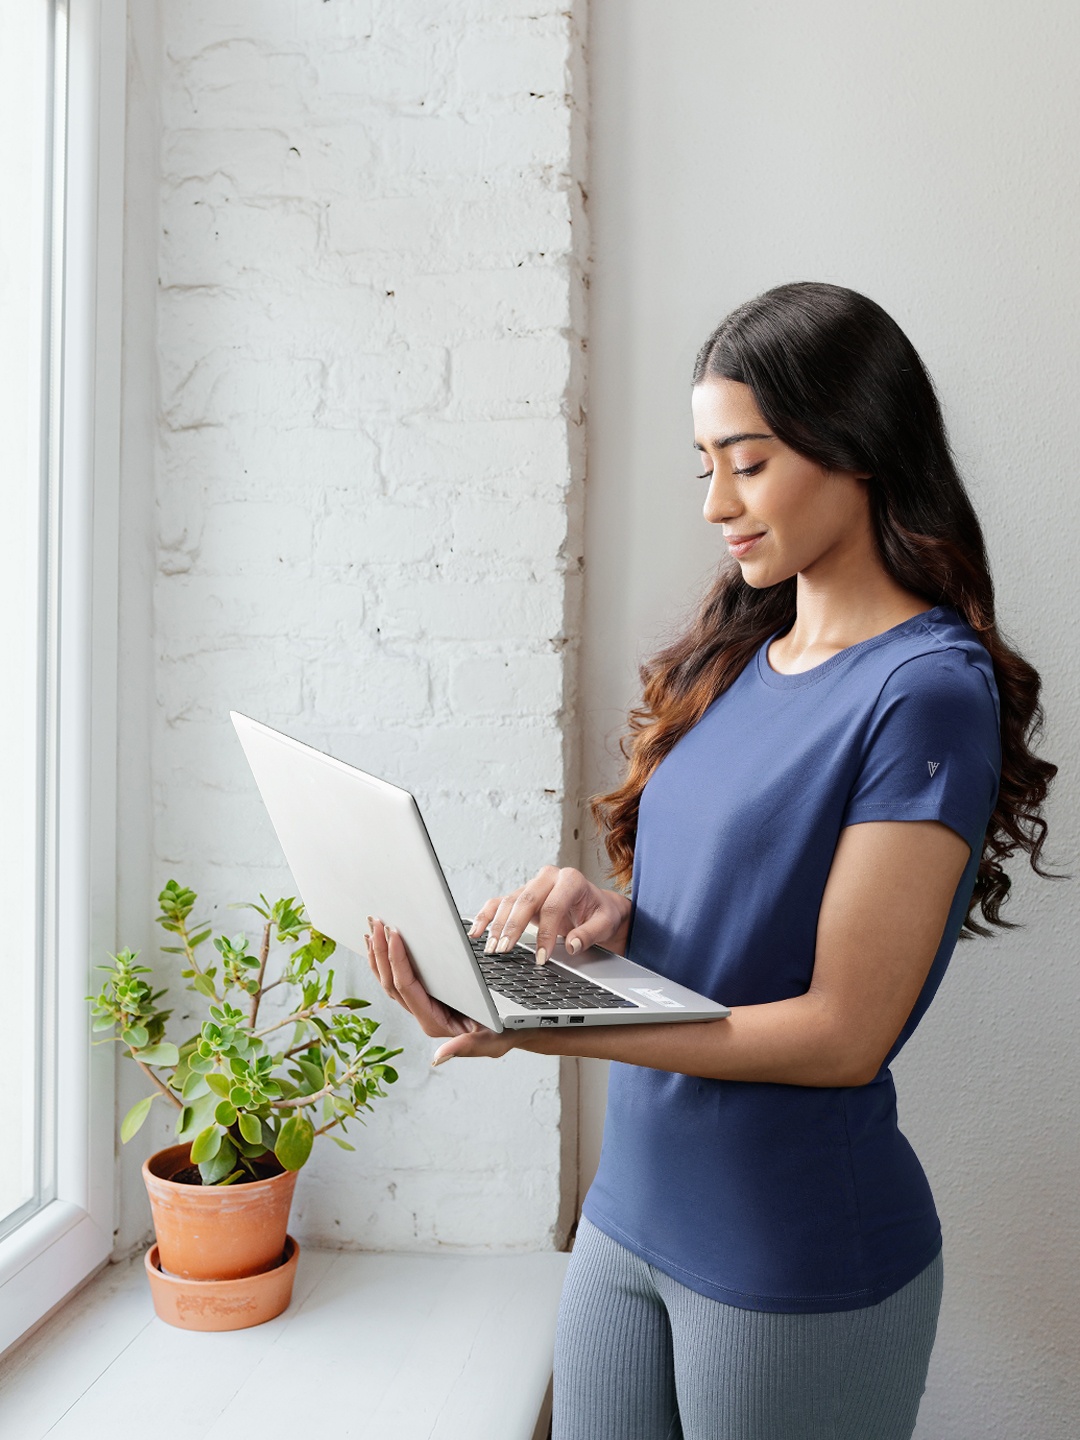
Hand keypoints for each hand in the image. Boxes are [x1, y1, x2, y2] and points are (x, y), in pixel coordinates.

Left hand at [365, 918, 514, 1064]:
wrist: (514, 1027)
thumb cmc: (507, 1032)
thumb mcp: (492, 1042)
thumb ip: (467, 1048)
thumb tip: (438, 1057)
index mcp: (434, 1022)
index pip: (406, 988)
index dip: (398, 960)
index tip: (394, 935)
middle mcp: (423, 1014)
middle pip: (391, 983)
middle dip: (382, 953)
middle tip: (377, 924)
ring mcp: (422, 1006)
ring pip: (390, 981)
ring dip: (380, 955)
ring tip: (373, 929)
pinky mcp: (427, 996)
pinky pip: (400, 978)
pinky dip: (389, 960)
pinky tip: (383, 945)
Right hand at [469, 865, 631, 965]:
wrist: (597, 906)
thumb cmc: (600, 913)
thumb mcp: (605, 923)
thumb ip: (590, 934)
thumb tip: (572, 945)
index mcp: (571, 880)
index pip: (552, 906)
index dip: (545, 933)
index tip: (541, 957)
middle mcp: (549, 877)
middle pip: (525, 900)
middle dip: (513, 927)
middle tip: (505, 950)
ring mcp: (533, 884)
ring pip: (509, 902)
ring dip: (498, 926)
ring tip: (492, 948)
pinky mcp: (522, 895)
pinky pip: (499, 902)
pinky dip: (486, 916)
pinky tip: (476, 931)